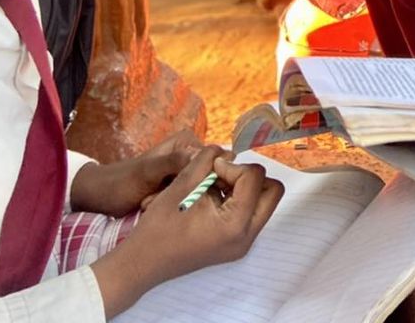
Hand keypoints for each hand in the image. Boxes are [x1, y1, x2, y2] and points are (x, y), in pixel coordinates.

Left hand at [70, 129, 204, 216]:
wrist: (99, 196)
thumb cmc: (120, 181)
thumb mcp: (146, 172)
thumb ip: (173, 162)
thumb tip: (202, 155)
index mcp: (188, 142)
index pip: (213, 162)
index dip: (199, 180)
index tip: (173, 191)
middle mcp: (190, 154)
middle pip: (205, 178)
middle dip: (183, 194)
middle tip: (152, 199)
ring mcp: (184, 172)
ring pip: (195, 192)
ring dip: (174, 203)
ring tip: (147, 203)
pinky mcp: (177, 188)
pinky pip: (184, 200)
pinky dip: (169, 207)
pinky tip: (149, 206)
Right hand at [92, 146, 283, 316]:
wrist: (142, 263)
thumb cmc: (159, 227)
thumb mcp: (183, 184)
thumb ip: (208, 159)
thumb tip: (225, 151)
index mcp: (235, 225)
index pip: (254, 177)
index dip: (233, 165)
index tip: (211, 169)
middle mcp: (246, 237)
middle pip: (272, 190)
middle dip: (249, 175)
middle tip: (221, 175)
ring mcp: (242, 243)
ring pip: (264, 201)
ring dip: (244, 186)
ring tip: (214, 187)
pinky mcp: (236, 243)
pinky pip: (251, 212)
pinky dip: (238, 198)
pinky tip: (211, 198)